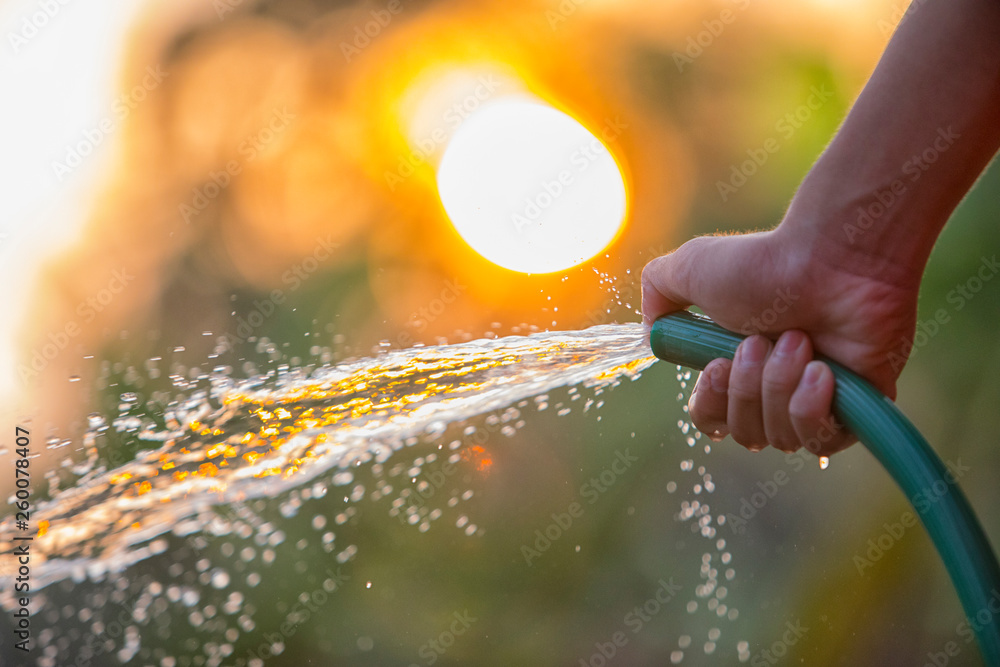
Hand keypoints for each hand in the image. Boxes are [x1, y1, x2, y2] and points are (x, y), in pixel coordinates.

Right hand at [641, 224, 918, 455]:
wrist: (833, 258)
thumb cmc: (764, 262)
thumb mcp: (687, 267)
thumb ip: (657, 295)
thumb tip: (652, 336)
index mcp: (740, 365)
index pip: (713, 420)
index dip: (710, 404)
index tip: (718, 366)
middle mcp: (777, 388)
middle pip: (746, 435)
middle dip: (747, 389)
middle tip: (761, 340)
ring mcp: (818, 401)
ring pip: (781, 437)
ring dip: (779, 386)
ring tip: (798, 340)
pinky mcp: (856, 410)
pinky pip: (820, 442)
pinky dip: (810, 407)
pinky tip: (822, 371)